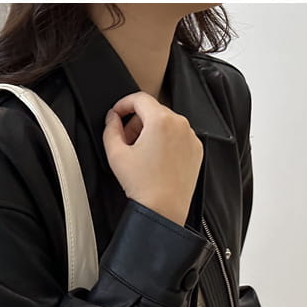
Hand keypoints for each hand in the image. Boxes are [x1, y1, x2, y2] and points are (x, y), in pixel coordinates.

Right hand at [102, 91, 203, 225]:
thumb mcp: (116, 154)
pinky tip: (155, 161)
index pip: (139, 98)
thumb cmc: (142, 185)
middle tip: (126, 142)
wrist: (163, 208)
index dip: (123, 104)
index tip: (116, 113)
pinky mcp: (196, 149)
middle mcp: (180, 124)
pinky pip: (178, 137)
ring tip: (141, 155)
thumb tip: (112, 118)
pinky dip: (165, 142)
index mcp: (160, 120)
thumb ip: (110, 129)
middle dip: (136, 122)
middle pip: (153, 111)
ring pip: (166, 123)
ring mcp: (190, 136)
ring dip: (151, 132)